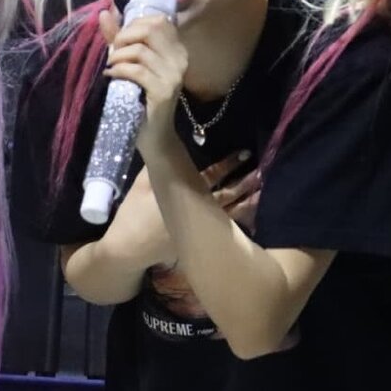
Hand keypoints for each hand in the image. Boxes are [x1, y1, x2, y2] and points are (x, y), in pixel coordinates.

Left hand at [99, 5, 186, 161]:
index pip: (158, 21)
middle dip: (124, 37)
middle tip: (113, 52)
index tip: (121, 40)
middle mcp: (180, 59)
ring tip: (112, 66)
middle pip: (150, 30)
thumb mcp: (131, 63)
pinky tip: (111, 76)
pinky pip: (137, 71)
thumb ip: (119, 38)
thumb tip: (104, 12)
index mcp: (177, 49)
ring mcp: (174, 75)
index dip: (134, 25)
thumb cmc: (140, 96)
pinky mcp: (163, 91)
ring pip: (140, 50)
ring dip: (118, 56)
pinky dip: (119, 70)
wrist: (153, 134)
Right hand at [109, 151, 259, 267]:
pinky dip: (239, 223)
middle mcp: (197, 211)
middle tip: (262, 170)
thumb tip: (165, 141)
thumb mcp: (140, 184)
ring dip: (246, 202)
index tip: (244, 153)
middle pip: (227, 194)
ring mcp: (200, 229)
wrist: (128, 249)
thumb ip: (157, 164)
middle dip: (244, 182)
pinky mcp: (199, 243)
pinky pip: (225, 231)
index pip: (211, 175)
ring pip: (230, 213)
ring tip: (261, 192)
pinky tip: (251, 218)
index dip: (229, 164)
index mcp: (184, 193)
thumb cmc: (133, 215)